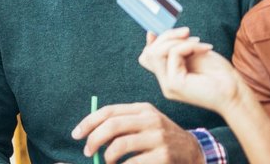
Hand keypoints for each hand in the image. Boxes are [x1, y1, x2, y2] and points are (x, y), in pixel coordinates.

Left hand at [72, 103, 205, 163]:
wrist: (193, 151)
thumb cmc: (161, 139)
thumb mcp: (145, 124)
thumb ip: (122, 125)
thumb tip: (90, 134)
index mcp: (142, 109)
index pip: (108, 111)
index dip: (88, 123)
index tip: (76, 135)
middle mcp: (151, 119)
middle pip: (112, 126)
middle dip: (93, 140)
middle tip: (87, 152)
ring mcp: (158, 137)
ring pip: (120, 145)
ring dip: (106, 157)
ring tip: (106, 162)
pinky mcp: (164, 155)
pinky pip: (132, 162)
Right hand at [139, 28, 242, 112]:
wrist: (236, 93)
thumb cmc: (220, 75)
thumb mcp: (193, 55)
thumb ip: (174, 48)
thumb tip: (150, 34)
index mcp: (169, 76)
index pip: (146, 58)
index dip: (154, 41)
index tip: (177, 33)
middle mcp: (165, 83)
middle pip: (149, 52)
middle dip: (167, 36)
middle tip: (189, 33)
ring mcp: (168, 85)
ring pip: (156, 53)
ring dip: (177, 40)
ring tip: (199, 42)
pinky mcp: (174, 84)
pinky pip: (172, 55)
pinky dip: (188, 46)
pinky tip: (204, 49)